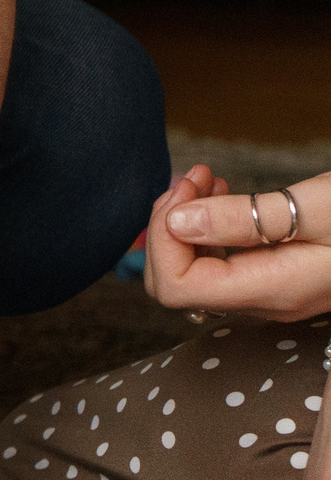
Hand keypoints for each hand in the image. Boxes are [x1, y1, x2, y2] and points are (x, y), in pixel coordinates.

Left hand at [143, 166, 330, 322]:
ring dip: (185, 221)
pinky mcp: (276, 278)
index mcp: (272, 291)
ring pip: (194, 271)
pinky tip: (223, 196)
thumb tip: (177, 223)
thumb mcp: (316, 208)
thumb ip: (244, 219)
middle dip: (168, 226)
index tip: (187, 188)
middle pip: (176, 282)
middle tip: (194, 179)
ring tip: (206, 179)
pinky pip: (220, 263)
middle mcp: (266, 301)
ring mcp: (270, 293)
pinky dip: (208, 228)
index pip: (176, 285)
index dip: (164, 235)